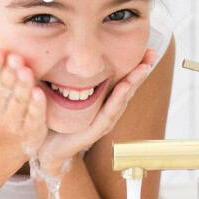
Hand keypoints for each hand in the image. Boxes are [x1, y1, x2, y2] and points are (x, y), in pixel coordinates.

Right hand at [0, 46, 47, 162]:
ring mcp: (13, 121)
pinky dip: (36, 106)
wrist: (1, 145)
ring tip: (27, 71)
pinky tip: (39, 93)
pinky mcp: (30, 130)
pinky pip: (33, 117)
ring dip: (22, 87)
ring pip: (18, 101)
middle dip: (9, 73)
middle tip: (16, 57)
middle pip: (3, 88)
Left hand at [33, 48, 159, 177]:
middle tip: (152, 54)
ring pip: (122, 99)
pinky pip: (108, 113)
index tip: (146, 49)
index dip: (134, 65)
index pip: (123, 80)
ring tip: (143, 67)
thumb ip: (70, 76)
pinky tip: (124, 86)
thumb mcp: (64, 93)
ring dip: (133, 82)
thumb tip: (70, 50)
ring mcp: (103, 122)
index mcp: (103, 101)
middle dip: (141, 71)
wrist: (46, 149)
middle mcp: (107, 111)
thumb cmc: (56, 119)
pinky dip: (117, 99)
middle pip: (128, 87)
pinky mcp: (95, 131)